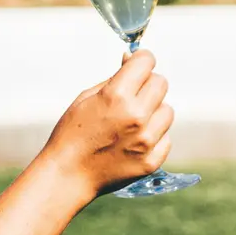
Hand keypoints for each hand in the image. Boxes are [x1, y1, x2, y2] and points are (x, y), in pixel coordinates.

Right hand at [41, 49, 173, 197]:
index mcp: (117, 96)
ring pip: (167, 111)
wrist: (68, 175)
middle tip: (132, 96)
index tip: (137, 66)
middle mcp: (136, 116)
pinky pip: (166, 137)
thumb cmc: (72, 134)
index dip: (141, 60)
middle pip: (161, 83)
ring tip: (131, 123)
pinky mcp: (151, 160)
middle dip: (147, 84)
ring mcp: (146, 140)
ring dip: (153, 112)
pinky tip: (133, 141)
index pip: (147, 61)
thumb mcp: (87, 97)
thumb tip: (132, 59)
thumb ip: (114, 77)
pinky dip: (154, 136)